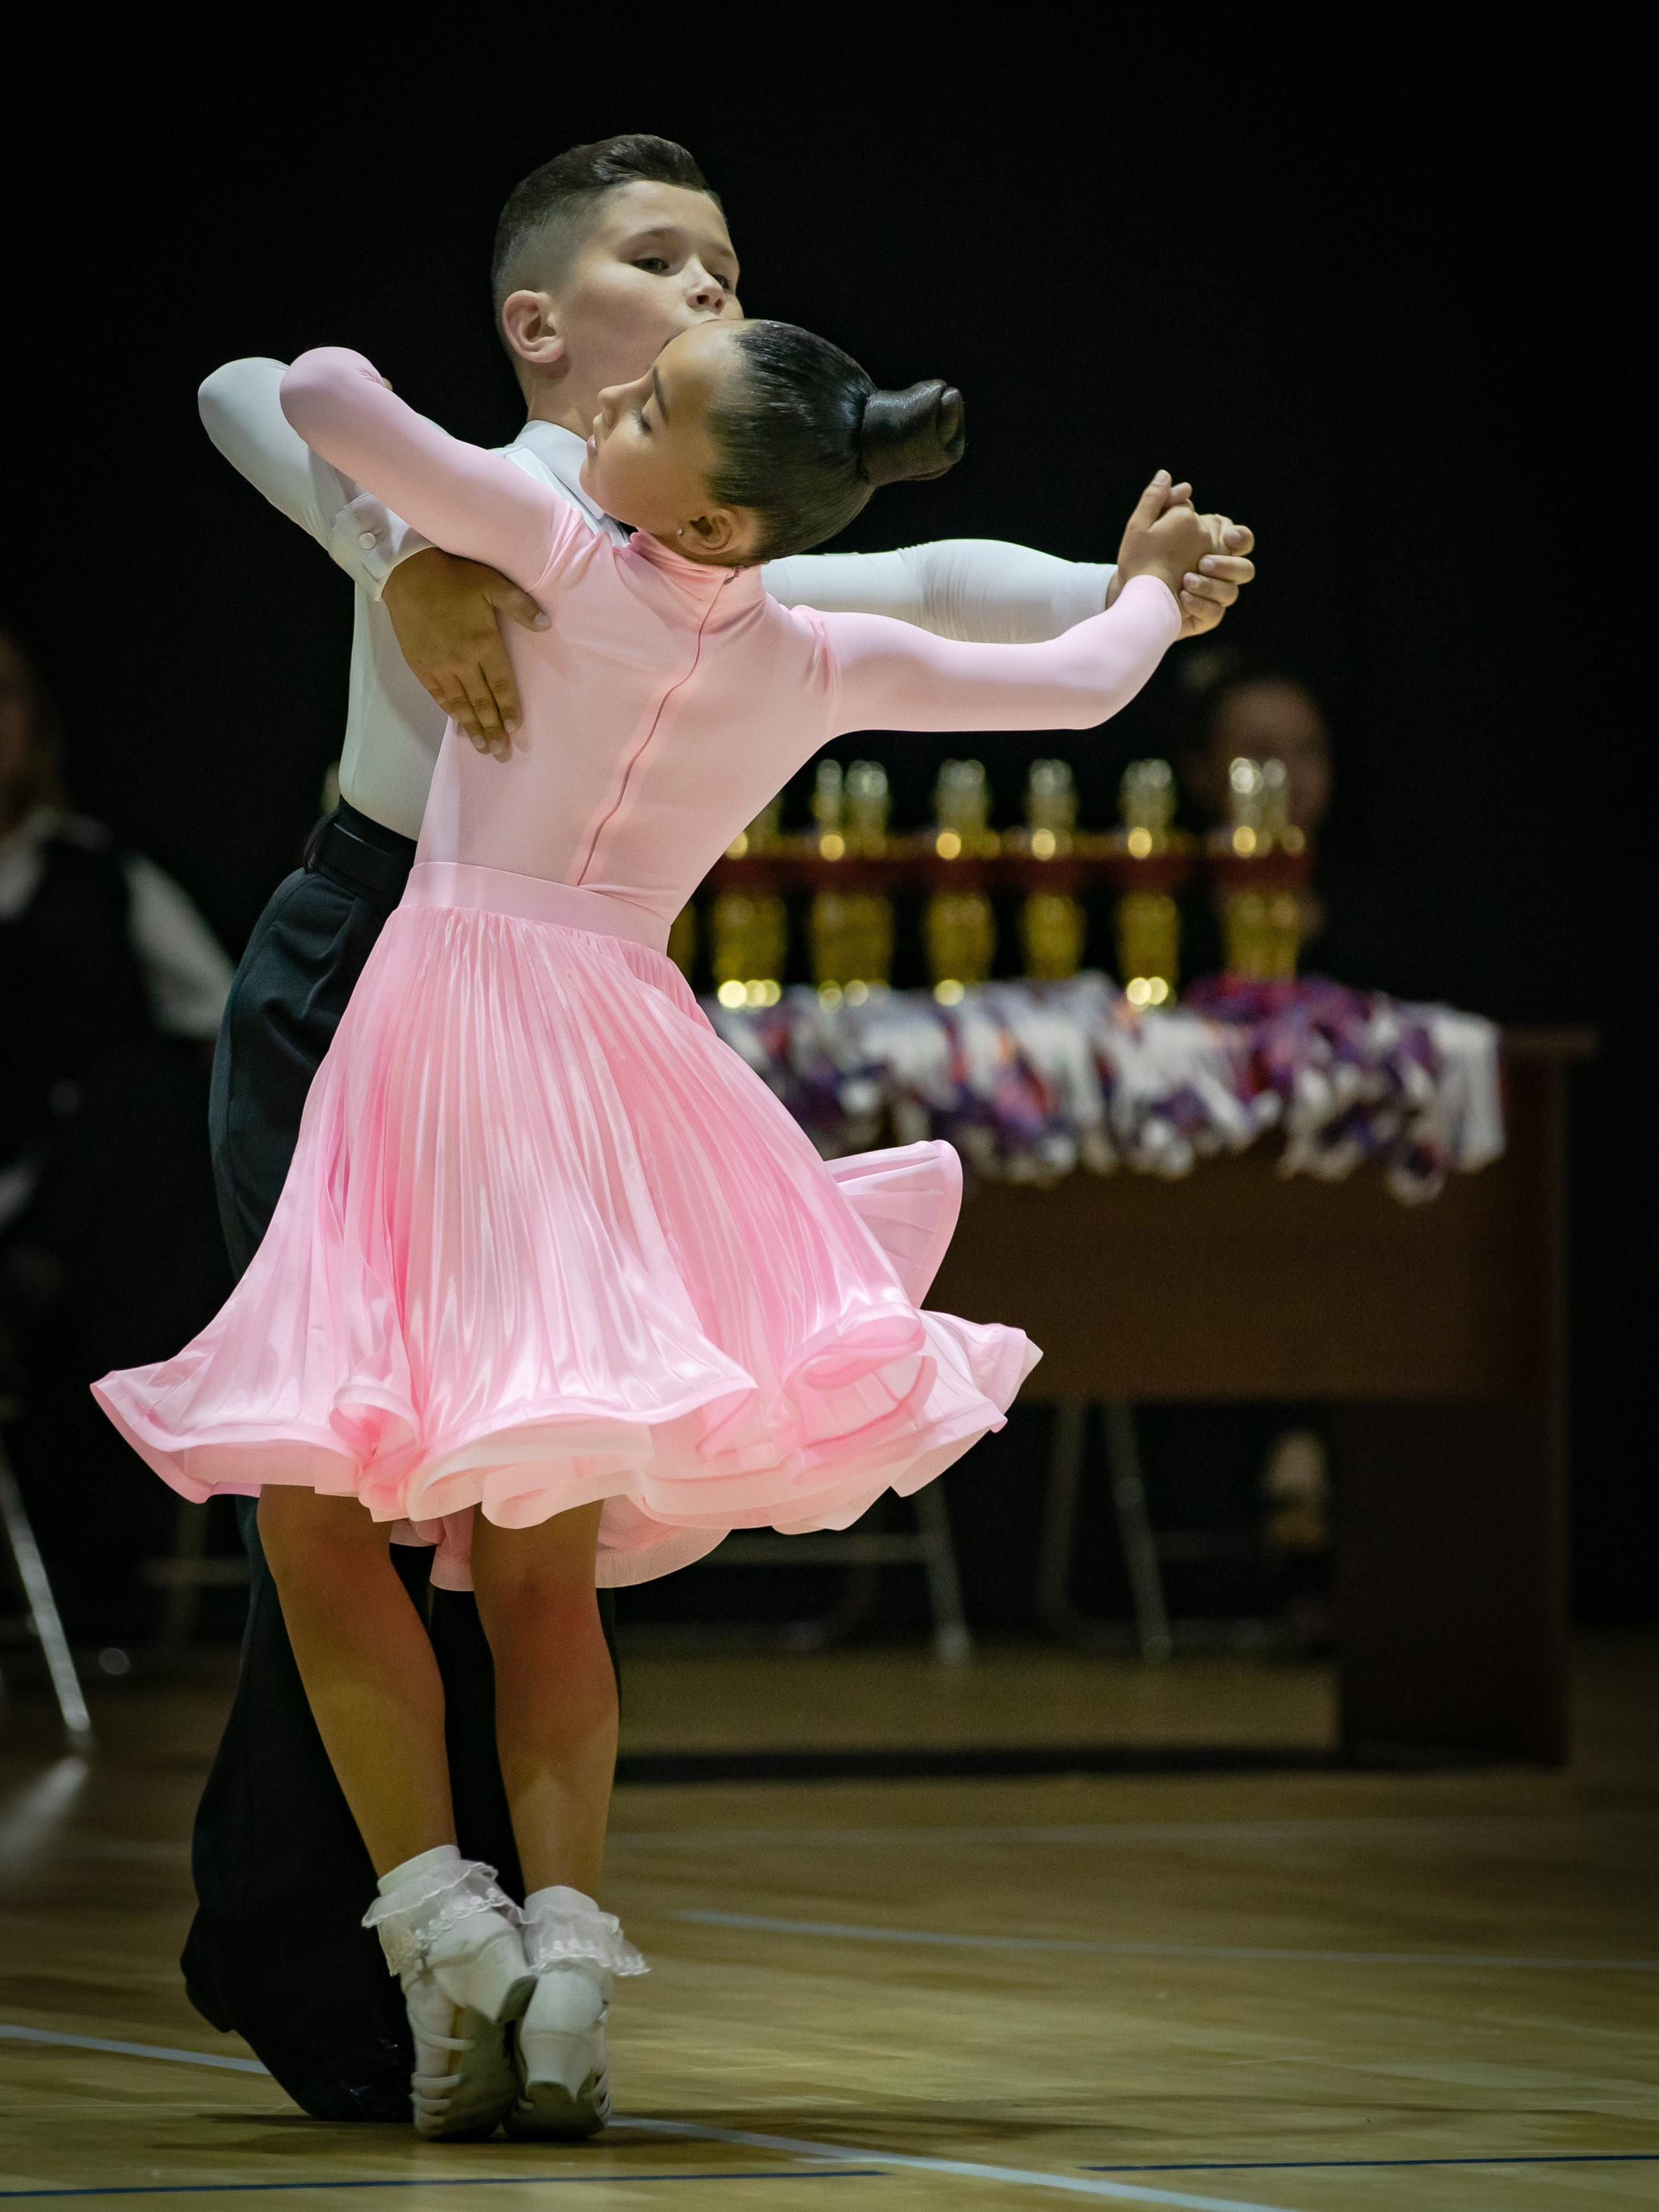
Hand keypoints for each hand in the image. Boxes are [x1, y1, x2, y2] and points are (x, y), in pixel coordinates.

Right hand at [381, 548, 547, 759]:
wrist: (408, 574)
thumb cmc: (455, 577)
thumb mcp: (493, 583)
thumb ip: (520, 605)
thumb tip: (546, 625)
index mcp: (483, 643)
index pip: (501, 684)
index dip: (508, 708)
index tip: (514, 729)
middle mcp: (462, 661)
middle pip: (482, 701)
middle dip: (493, 728)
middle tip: (501, 752)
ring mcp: (439, 666)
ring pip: (460, 703)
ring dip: (473, 726)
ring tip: (483, 747)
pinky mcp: (421, 666)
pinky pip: (439, 695)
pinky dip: (450, 712)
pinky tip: (458, 724)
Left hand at [1105, 473, 1255, 638]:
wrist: (1128, 591)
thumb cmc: (1138, 557)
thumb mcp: (1143, 526)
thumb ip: (1161, 502)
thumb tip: (1185, 486)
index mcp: (1212, 545)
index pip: (1241, 539)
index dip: (1241, 537)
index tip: (1229, 536)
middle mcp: (1218, 572)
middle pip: (1245, 569)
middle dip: (1227, 565)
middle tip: (1203, 563)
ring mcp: (1213, 596)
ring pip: (1231, 593)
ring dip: (1211, 585)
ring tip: (1186, 581)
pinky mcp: (1204, 617)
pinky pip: (1215, 614)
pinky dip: (1201, 605)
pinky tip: (1183, 598)